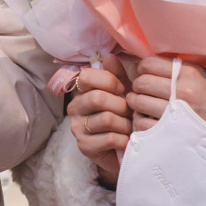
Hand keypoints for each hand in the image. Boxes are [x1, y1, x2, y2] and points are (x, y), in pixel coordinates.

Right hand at [58, 60, 129, 185]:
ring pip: (106, 119)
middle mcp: (74, 108)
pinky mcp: (84, 146)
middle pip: (98, 98)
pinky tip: (127, 140)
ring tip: (130, 127)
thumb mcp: (122, 94)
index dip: (109, 81)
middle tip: (130, 112)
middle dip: (121, 106)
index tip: (122, 90)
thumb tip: (109, 56)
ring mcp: (77, 128)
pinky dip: (124, 139)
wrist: (122, 149)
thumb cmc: (123, 117)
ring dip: (125, 124)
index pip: (87, 76)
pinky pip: (110, 138)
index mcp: (82, 91)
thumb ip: (117, 76)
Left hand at [127, 56, 205, 149]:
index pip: (149, 63)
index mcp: (190, 73)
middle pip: (141, 82)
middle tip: (144, 93)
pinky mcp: (169, 133)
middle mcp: (182, 90)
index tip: (146, 76)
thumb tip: (152, 63)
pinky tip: (148, 122)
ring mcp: (175, 113)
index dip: (143, 69)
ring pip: (137, 102)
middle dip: (138, 87)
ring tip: (144, 107)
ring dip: (137, 105)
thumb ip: (181, 70)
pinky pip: (140, 123)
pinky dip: (140, 122)